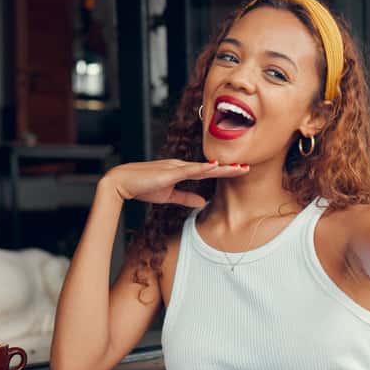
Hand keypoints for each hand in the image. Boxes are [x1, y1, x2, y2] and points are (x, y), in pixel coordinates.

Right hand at [102, 159, 249, 208]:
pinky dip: (202, 168)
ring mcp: (175, 167)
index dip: (224, 172)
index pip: (207, 172)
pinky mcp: (169, 172)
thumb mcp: (168, 196)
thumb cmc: (142, 187)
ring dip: (221, 168)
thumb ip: (186, 198)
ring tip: (238, 168)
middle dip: (229, 168)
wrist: (122, 183)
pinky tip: (214, 167)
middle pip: (210, 167)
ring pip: (204, 167)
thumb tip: (202, 203)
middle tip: (247, 167)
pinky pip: (189, 170)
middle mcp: (181, 166)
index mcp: (181, 171)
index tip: (240, 171)